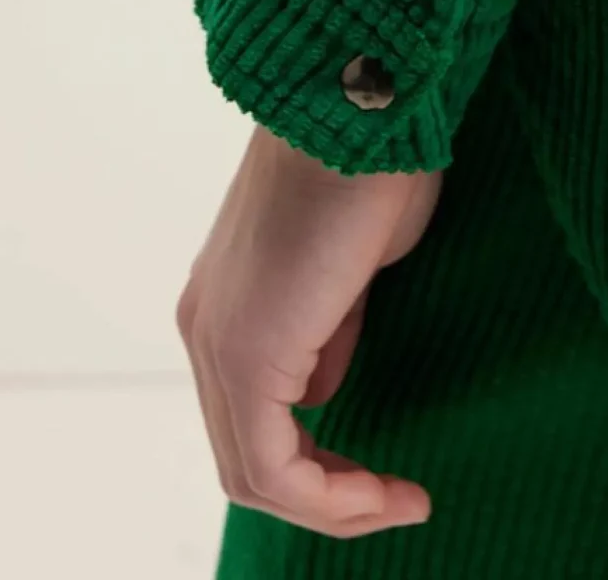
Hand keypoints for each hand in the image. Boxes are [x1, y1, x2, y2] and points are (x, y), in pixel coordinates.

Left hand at [177, 121, 443, 537]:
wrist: (359, 101)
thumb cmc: (373, 158)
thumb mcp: (356, 260)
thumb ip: (333, 323)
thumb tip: (326, 381)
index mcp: (229, 299)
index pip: (257, 414)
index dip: (323, 460)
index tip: (391, 471)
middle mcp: (207, 326)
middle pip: (249, 455)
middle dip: (328, 496)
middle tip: (398, 500)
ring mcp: (219, 342)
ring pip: (255, 472)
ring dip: (334, 506)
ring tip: (399, 504)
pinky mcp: (247, 356)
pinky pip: (274, 468)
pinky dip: (331, 499)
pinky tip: (385, 494)